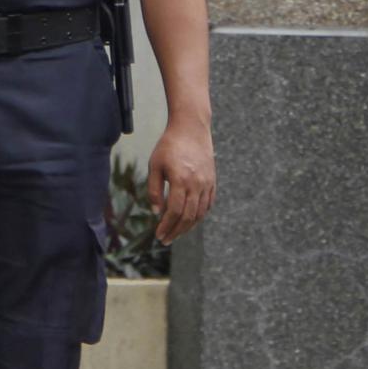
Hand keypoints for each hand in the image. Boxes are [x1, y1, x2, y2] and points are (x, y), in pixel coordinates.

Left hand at [147, 117, 215, 242]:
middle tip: (166, 240)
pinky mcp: (212, 180)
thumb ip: (155, 190)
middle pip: (188, 216)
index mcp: (181, 180)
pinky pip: (208, 204)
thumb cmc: (169, 145)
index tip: (159, 235)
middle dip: (176, 231)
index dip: (167, 226)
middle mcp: (197, 183)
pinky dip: (200, 215)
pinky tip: (190, 220)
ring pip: (200, 213)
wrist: (191, 128)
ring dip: (188, 226)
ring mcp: (207, 183)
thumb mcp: (155, 165)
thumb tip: (157, 212)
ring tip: (176, 233)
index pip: (175, 211)